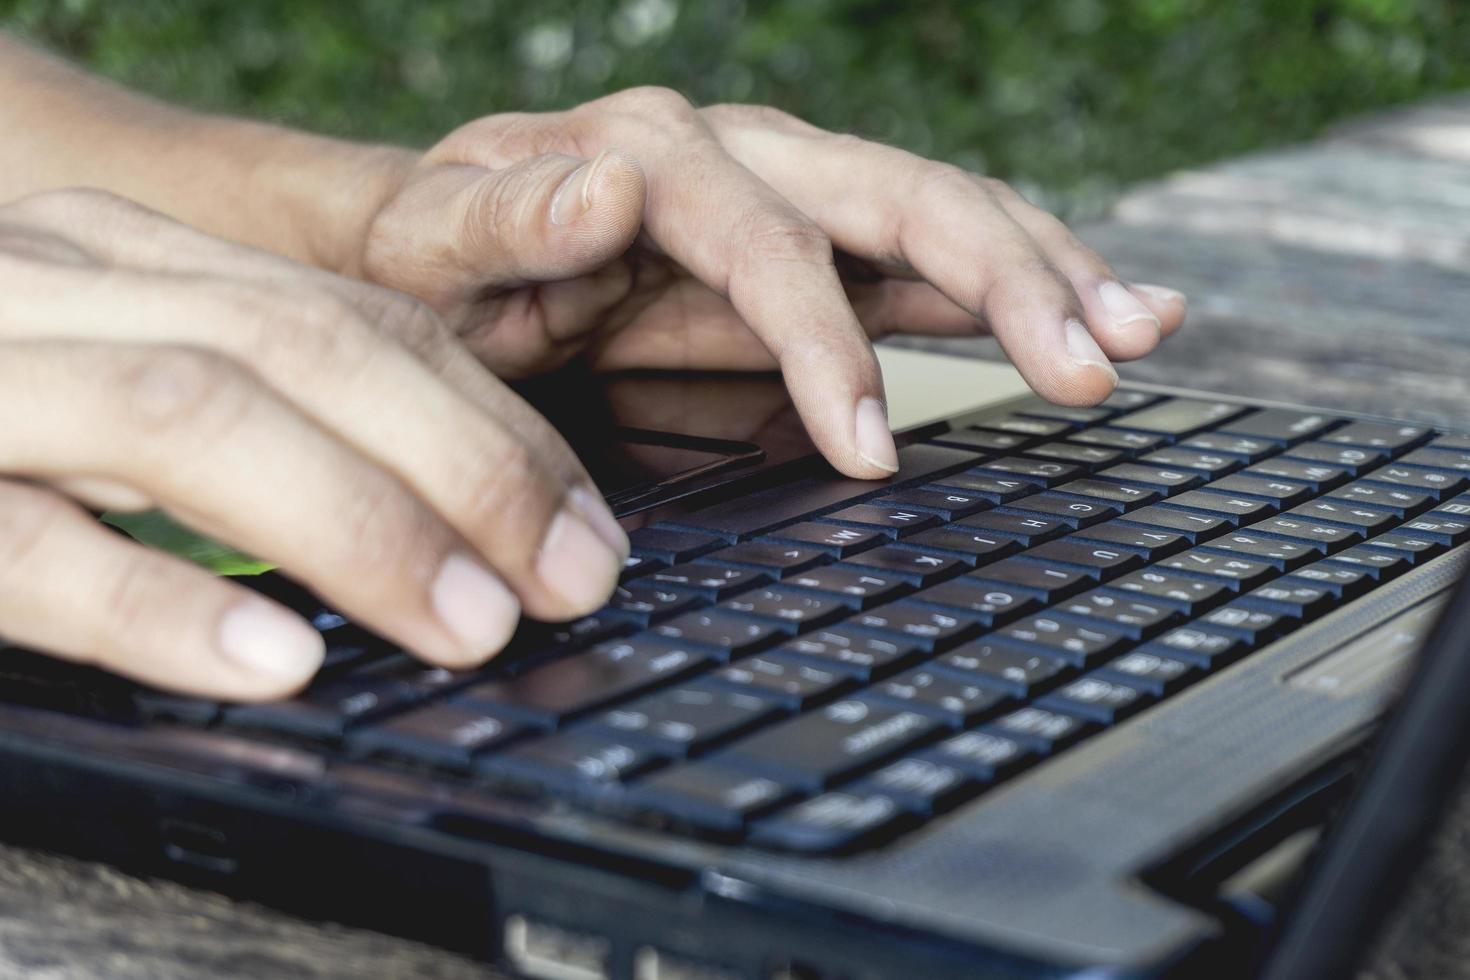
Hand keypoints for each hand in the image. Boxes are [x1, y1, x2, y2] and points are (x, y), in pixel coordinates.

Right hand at [0, 189, 628, 700]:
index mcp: (131, 266)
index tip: (588, 528)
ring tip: (471, 627)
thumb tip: (452, 528)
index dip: (496, 423)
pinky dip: (156, 607)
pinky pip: (23, 545)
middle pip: (308, 347)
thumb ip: (258, 424)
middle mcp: (55, 289)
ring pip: (194, 413)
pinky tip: (272, 667)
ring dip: (357, 527)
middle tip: (573, 582)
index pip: (361, 321)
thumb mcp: (122, 399)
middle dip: (471, 466)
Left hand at [356, 89, 1186, 479]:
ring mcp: (791, 194)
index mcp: (654, 153)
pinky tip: (1095, 312)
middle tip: (1090, 365)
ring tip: (1138, 327)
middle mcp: (743, 154)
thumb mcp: (434, 239)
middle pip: (901, 197)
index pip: (770, 244)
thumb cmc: (434, 253)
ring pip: (944, 214)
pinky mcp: (818, 245)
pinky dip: (1018, 284)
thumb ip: (507, 217)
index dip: (823, 344)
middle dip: (1005, 281)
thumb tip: (606, 185)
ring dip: (1046, 272)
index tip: (868, 447)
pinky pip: (930, 258)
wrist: (438, 245)